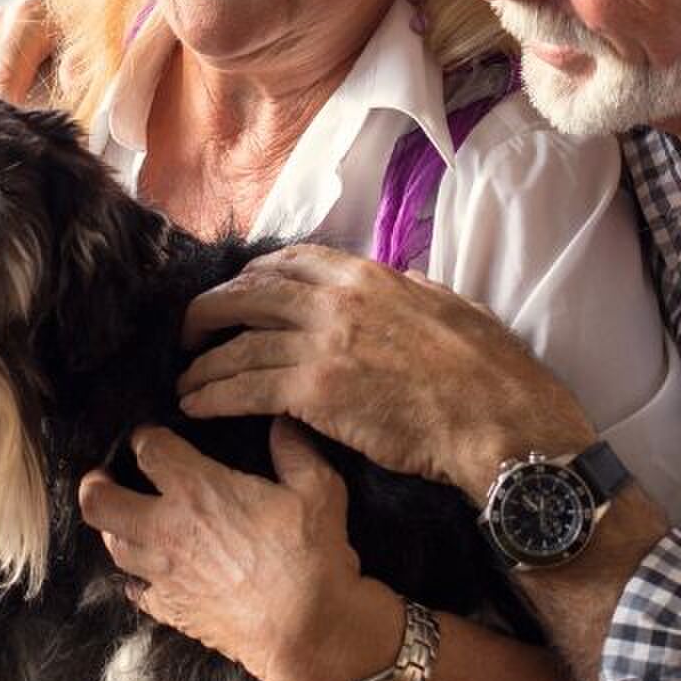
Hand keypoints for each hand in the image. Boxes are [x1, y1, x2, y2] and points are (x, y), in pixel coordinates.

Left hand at [77, 422, 399, 680]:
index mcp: (196, 489)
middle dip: (94, 484)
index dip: (144, 436)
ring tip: (126, 521)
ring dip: (114, 529)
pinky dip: (137, 579)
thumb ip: (295, 450)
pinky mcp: (170, 609)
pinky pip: (135, 590)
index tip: (150, 436)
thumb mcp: (318, 491)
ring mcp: (163, 573)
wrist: (306, 631)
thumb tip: (284, 422)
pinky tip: (149, 574)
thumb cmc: (311, 557)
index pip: (147, 448)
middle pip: (98, 501)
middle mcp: (166, 528)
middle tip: (106, 477)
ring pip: (112, 546)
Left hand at [176, 245, 595, 497]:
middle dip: (209, 312)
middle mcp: (336, 300)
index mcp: (368, 276)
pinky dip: (212, 395)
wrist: (496, 420)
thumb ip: (414, 292)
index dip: (251, 277)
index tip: (236, 295)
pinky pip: (243, 388)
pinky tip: (196, 406)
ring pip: (237, 345)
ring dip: (203, 363)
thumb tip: (402, 282)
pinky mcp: (314, 391)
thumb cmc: (487, 373)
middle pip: (247, 294)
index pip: (288, 260)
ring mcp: (321, 343)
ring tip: (185, 382)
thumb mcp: (452, 308)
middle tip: (189, 333)